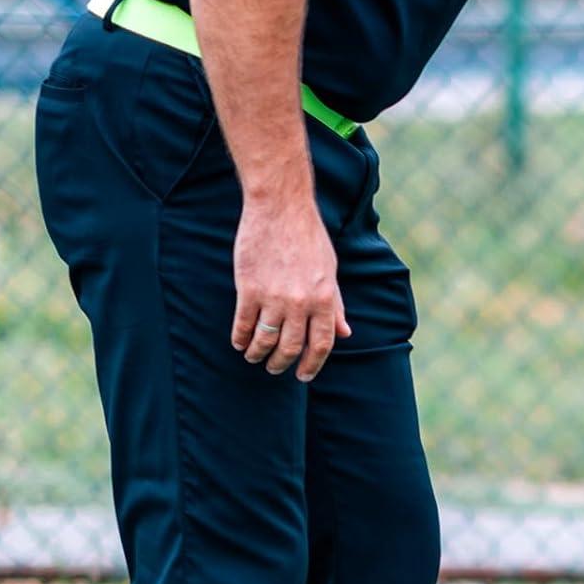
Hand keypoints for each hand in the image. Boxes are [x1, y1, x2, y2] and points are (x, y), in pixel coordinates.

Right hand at [231, 196, 349, 381]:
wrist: (280, 207)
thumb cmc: (308, 237)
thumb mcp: (330, 271)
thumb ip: (335, 304)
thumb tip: (344, 333)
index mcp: (324, 299)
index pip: (321, 345)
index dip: (311, 365)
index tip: (303, 376)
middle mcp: (300, 303)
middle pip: (290, 348)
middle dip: (281, 364)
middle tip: (275, 368)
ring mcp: (273, 297)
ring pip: (265, 341)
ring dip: (258, 355)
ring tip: (254, 357)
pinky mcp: (248, 288)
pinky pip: (243, 324)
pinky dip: (240, 338)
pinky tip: (239, 342)